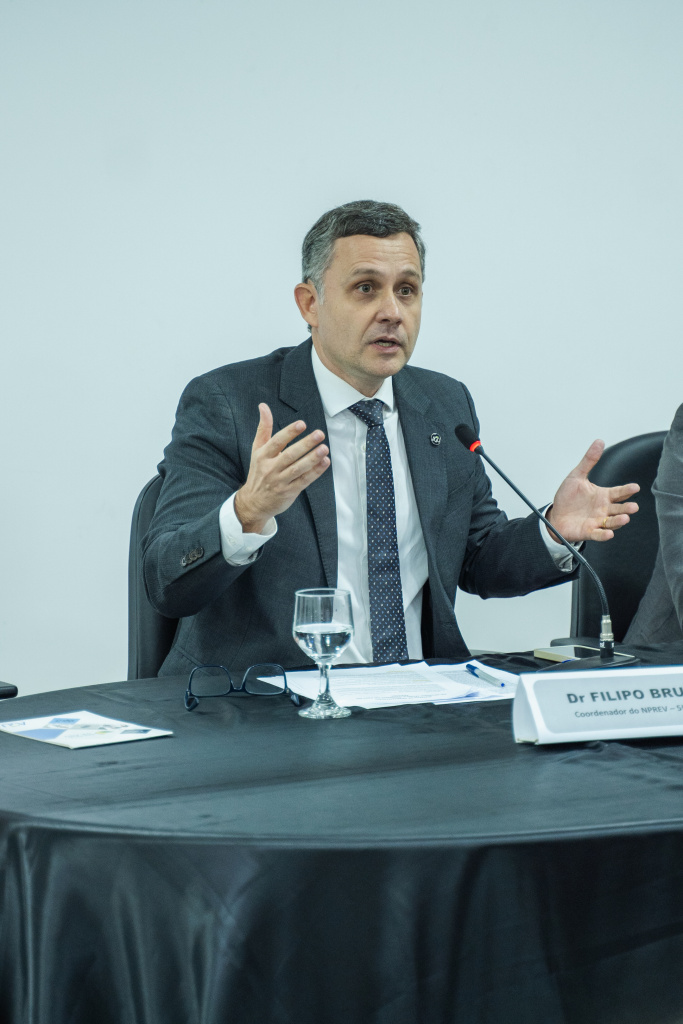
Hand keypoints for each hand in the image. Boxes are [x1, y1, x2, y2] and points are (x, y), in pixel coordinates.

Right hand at [234, 403, 329, 532]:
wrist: (254, 502)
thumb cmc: (258, 472)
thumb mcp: (257, 449)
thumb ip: (263, 428)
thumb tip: (263, 406)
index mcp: (263, 456)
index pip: (277, 442)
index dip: (289, 433)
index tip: (302, 424)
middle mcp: (271, 468)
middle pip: (289, 455)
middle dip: (305, 444)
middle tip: (319, 434)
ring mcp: (280, 481)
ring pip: (298, 469)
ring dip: (312, 458)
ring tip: (324, 448)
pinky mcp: (289, 492)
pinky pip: (304, 480)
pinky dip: (315, 472)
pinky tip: (325, 462)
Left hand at [546, 439, 639, 542]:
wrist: (555, 515)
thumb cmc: (567, 497)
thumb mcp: (576, 476)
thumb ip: (589, 460)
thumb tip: (599, 442)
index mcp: (603, 495)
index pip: (618, 492)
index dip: (626, 490)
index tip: (635, 487)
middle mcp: (603, 509)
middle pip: (619, 508)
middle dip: (627, 508)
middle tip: (633, 507)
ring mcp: (597, 521)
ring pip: (612, 522)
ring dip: (619, 521)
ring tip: (625, 518)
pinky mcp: (589, 532)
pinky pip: (598, 534)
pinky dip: (604, 535)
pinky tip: (609, 534)